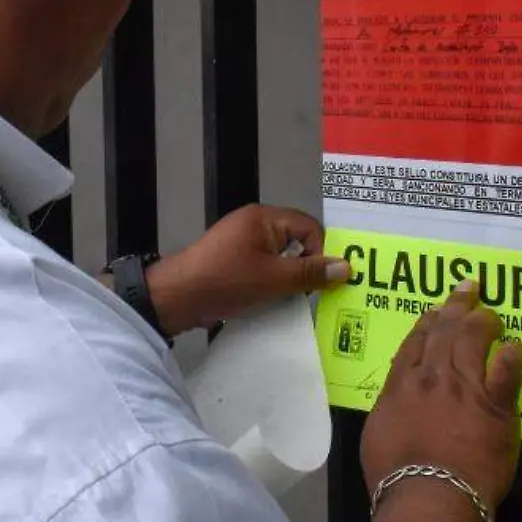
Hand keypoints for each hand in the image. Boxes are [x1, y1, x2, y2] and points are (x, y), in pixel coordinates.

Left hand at [143, 204, 351, 335]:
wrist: (175, 298)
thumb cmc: (226, 281)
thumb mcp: (273, 279)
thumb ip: (311, 273)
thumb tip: (346, 268)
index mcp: (264, 218)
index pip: (309, 227)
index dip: (320, 252)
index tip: (318, 281)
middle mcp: (254, 225)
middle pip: (296, 242)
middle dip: (306, 268)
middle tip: (311, 294)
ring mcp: (241, 244)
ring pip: (280, 259)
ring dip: (288, 280)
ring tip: (291, 301)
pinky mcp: (232, 263)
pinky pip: (263, 269)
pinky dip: (271, 284)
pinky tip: (272, 303)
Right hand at [361, 281, 521, 514]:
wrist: (429, 495)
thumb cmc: (397, 477)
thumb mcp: (377, 435)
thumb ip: (391, 410)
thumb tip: (399, 404)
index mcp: (401, 385)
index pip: (415, 343)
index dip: (427, 322)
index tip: (435, 311)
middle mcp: (433, 377)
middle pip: (445, 331)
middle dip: (457, 306)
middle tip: (468, 290)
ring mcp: (465, 387)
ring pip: (474, 338)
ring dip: (484, 320)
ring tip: (492, 313)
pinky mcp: (496, 404)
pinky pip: (509, 368)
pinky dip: (513, 354)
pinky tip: (516, 348)